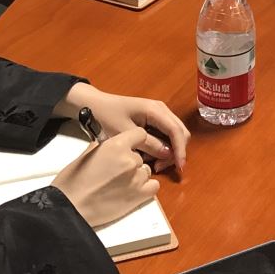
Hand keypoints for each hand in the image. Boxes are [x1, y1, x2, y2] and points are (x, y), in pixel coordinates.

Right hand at [52, 128, 160, 227]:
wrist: (71, 207)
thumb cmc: (73, 183)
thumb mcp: (86, 154)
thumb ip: (103, 146)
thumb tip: (110, 144)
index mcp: (116, 145)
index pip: (140, 134)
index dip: (135, 140)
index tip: (131, 146)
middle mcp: (130, 159)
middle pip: (141, 156)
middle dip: (131, 162)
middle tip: (117, 171)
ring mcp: (137, 177)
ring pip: (146, 170)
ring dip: (137, 175)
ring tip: (120, 184)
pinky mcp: (140, 195)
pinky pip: (153, 186)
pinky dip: (146, 188)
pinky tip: (132, 191)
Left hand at [59, 84, 188, 171]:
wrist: (94, 105)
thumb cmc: (106, 117)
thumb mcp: (125, 133)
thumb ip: (148, 144)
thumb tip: (168, 154)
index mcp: (155, 110)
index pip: (176, 131)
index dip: (180, 150)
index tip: (179, 168)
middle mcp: (162, 109)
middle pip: (180, 132)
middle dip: (174, 152)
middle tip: (157, 167)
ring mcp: (159, 113)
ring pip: (175, 135)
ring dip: (167, 150)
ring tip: (149, 161)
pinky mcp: (154, 119)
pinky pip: (165, 134)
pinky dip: (161, 146)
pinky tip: (147, 154)